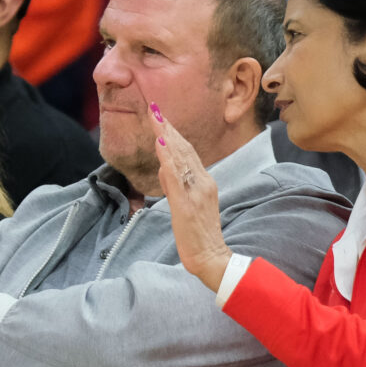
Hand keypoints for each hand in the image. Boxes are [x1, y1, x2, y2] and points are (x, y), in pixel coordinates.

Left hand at [148, 103, 231, 290]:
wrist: (211, 258)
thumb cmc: (199, 234)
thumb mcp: (188, 205)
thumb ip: (177, 185)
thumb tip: (164, 168)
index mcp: (204, 182)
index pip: (187, 152)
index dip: (174, 133)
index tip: (161, 117)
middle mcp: (203, 183)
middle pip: (184, 150)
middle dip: (168, 128)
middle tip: (154, 109)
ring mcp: (196, 193)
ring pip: (180, 159)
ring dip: (167, 137)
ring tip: (156, 119)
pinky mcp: (186, 205)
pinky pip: (176, 179)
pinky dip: (168, 161)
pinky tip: (160, 146)